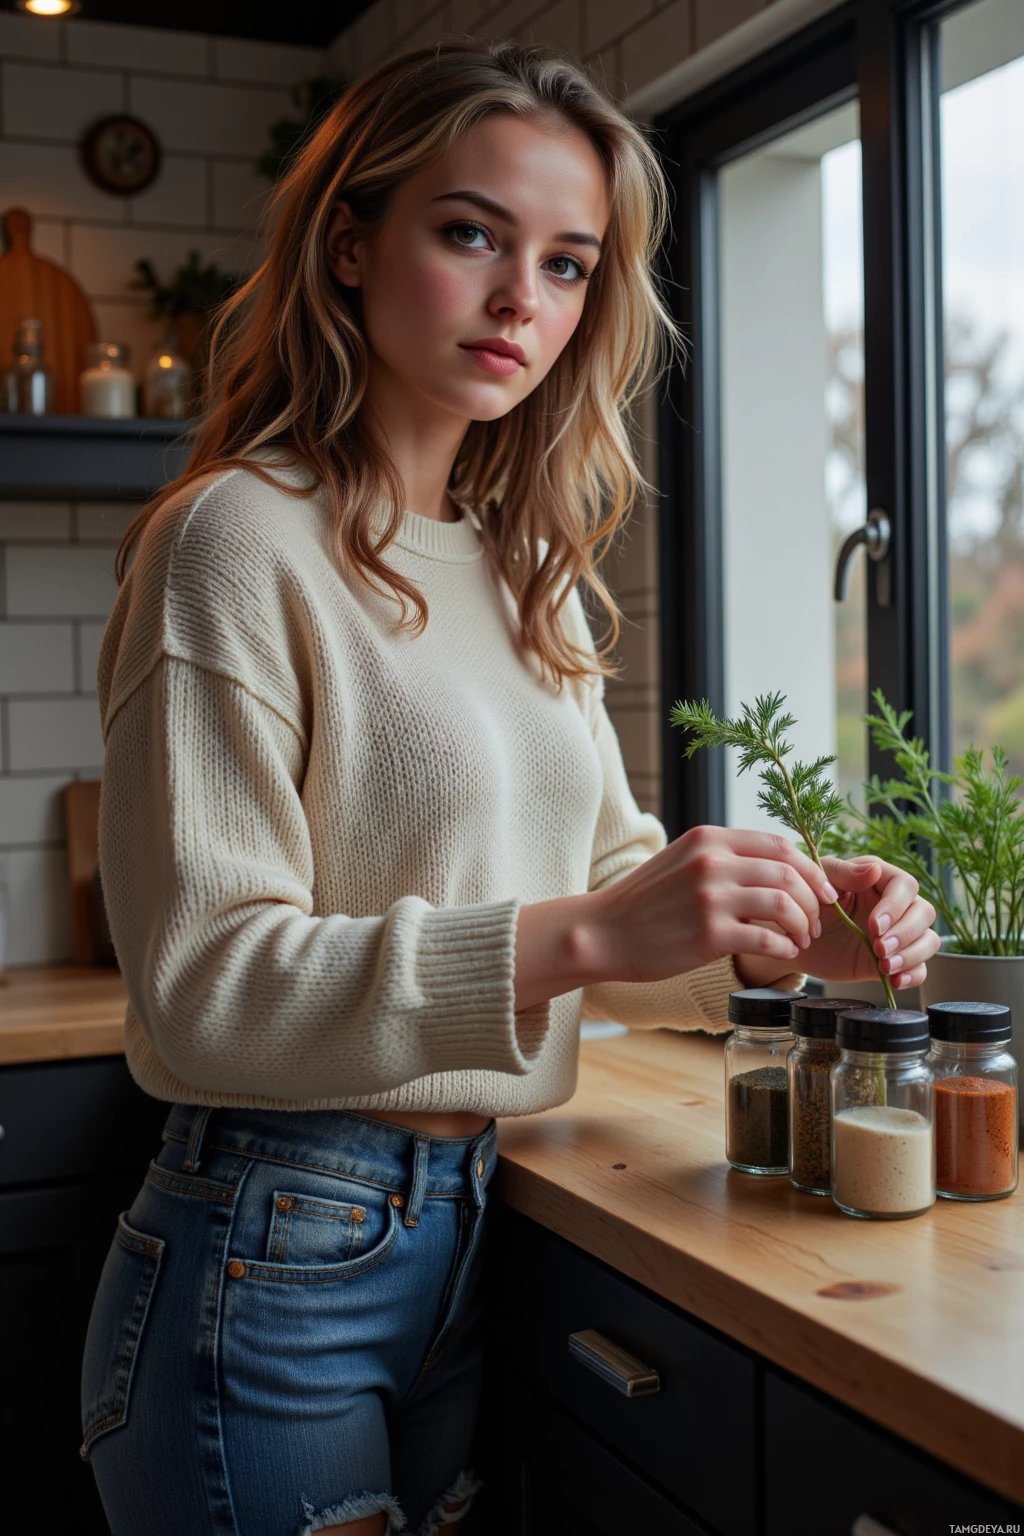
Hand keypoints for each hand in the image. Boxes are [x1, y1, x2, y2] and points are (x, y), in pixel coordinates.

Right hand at [594, 825, 837, 983]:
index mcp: (709, 838)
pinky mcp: (709, 935)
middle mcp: (712, 862)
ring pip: (785, 905)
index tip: (822, 890)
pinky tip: (784, 953)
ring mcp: (711, 898)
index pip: (781, 844)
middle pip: (790, 874)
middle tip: (816, 921)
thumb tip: (773, 865)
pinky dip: (786, 947)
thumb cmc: (645, 902)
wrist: (603, 932)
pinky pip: (768, 938)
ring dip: (803, 925)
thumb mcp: (682, 860)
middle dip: (814, 900)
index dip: (812, 868)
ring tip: (801, 939)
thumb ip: (723, 856)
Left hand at [801, 855, 939, 991]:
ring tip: (884, 966)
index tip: (874, 925)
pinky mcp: (895, 960)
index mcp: (880, 879)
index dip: (895, 906)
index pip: (905, 885)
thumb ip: (844, 873)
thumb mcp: (820, 882)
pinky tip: (894, 980)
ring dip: (911, 955)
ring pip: (928, 940)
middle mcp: (896, 905)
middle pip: (924, 913)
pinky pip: (920, 968)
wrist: (796, 938)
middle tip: (879, 948)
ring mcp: (898, 934)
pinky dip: (913, 975)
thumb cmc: (808, 902)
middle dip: (905, 933)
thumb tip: (874, 870)